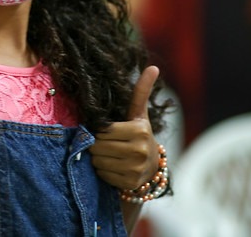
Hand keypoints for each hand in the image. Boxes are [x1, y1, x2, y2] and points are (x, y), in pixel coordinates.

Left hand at [90, 66, 159, 189]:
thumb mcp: (139, 114)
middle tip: (107, 144)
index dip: (100, 131)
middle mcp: (140, 150)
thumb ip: (141, 92)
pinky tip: (114, 167)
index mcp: (139, 130)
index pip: (102, 130)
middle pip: (97, 145)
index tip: (107, 132)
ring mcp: (136, 168)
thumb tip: (153, 67)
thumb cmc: (138, 134)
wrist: (152, 167)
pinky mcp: (130, 182)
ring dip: (98, 158)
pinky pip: (102, 174)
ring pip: (97, 160)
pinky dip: (103, 171)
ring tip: (111, 155)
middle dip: (97, 144)